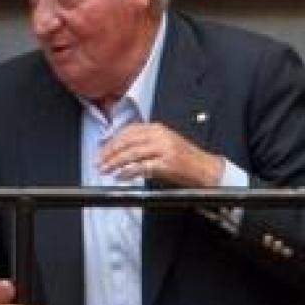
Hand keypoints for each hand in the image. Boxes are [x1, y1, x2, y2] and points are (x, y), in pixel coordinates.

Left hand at [97, 123, 223, 186]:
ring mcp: (163, 148)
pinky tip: (121, 176)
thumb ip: (143, 144)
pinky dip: (128, 172)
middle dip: (109, 152)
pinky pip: (142, 167)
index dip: (112, 141)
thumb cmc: (185, 159)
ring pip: (131, 153)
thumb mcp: (163, 144)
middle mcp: (159, 135)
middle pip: (127, 141)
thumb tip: (120, 152)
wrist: (206, 168)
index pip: (128, 131)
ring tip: (106, 170)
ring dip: (115, 163)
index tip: (102, 151)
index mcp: (157, 128)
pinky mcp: (166, 163)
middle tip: (99, 162)